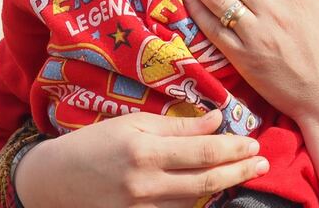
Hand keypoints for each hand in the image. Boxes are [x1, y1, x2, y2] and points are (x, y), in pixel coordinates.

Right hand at [14, 110, 267, 207]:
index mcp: (145, 152)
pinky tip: (213, 190)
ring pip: (196, 199)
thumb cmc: (95, 143)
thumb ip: (178, 126)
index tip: (254, 143)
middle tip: (263, 162)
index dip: (233, 149)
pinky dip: (198, 200)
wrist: (54, 181)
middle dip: (240, 171)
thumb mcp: (134, 124)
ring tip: (245, 172)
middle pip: (207, 181)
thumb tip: (217, 119)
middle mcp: (146, 184)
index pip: (203, 152)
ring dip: (224, 186)